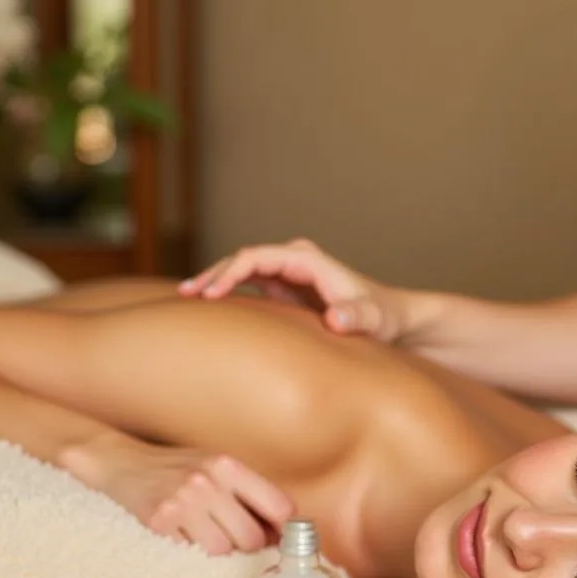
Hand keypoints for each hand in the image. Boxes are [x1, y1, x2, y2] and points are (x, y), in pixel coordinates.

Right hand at [61, 433, 294, 554]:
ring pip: (223, 550)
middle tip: (235, 536)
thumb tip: (283, 531)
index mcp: (228, 465)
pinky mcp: (159, 523)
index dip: (283, 529)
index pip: (278, 506)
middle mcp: (207, 481)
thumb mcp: (217, 466)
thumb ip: (250, 492)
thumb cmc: (178, 467)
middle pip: (252, 538)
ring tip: (206, 532)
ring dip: (219, 548)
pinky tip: (183, 532)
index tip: (279, 537)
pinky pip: (192, 552)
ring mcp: (182, 503)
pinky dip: (191, 548)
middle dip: (248, 544)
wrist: (122, 462)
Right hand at [178, 238, 406, 342]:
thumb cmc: (383, 318)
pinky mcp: (284, 290)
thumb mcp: (374, 320)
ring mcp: (287, 274)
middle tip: (185, 296)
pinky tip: (205, 308)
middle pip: (242, 260)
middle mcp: (293, 261)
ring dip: (213, 283)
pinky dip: (226, 294)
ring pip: (240, 271)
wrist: (392, 320)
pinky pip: (247, 287)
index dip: (230, 272)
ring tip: (184, 299)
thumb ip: (357, 317)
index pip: (257, 257)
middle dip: (212, 275)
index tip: (210, 294)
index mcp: (307, 261)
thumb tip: (335, 319)